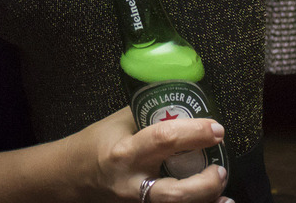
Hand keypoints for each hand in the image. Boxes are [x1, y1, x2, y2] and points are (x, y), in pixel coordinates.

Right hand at [80, 108, 230, 202]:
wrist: (72, 176)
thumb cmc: (96, 143)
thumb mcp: (120, 122)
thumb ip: (151, 115)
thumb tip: (186, 104)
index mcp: (125, 152)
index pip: (164, 140)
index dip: (194, 133)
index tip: (216, 128)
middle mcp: (132, 183)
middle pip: (174, 193)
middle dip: (205, 183)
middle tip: (222, 167)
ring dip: (206, 200)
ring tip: (223, 186)